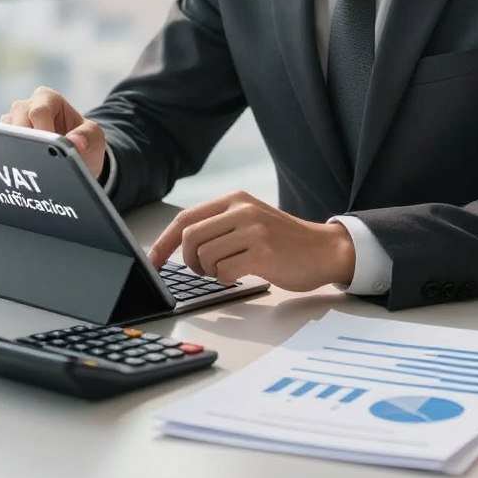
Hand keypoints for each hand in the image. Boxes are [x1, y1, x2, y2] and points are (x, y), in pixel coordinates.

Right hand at [1, 86, 106, 178]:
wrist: (77, 158)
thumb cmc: (84, 141)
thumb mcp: (94, 137)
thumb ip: (87, 136)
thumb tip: (75, 142)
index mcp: (48, 98)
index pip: (39, 111)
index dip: (43, 130)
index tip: (50, 147)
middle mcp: (27, 106)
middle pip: (18, 120)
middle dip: (28, 141)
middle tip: (37, 159)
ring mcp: (13, 121)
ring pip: (5, 133)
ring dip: (16, 149)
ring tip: (31, 164)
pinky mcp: (5, 138)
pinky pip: (0, 146)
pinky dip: (9, 157)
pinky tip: (20, 169)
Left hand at [147, 190, 356, 291]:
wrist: (324, 249)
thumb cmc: (283, 240)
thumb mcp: (250, 219)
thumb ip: (220, 224)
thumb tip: (180, 243)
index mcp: (235, 199)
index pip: (185, 218)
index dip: (164, 242)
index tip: (153, 261)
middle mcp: (241, 209)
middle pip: (189, 237)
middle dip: (188, 261)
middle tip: (203, 270)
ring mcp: (253, 229)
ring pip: (205, 256)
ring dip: (210, 271)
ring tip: (227, 270)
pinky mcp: (263, 252)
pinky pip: (224, 271)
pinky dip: (226, 279)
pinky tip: (241, 274)